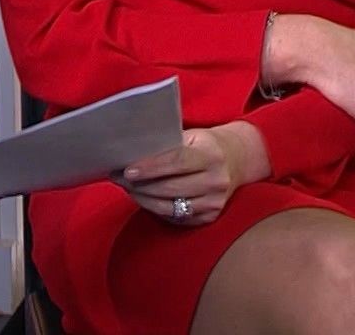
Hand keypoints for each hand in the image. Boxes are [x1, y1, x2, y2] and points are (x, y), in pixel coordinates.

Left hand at [117, 123, 268, 226]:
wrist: (236, 161)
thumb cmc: (204, 145)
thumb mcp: (192, 136)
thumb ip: (167, 144)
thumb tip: (131, 153)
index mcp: (212, 155)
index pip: (177, 162)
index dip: (150, 167)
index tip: (128, 170)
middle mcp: (216, 181)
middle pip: (170, 188)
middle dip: (140, 185)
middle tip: (118, 178)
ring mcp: (215, 203)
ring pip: (170, 207)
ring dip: (144, 199)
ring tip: (127, 188)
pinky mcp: (210, 218)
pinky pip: (175, 217)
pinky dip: (156, 209)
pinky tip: (144, 198)